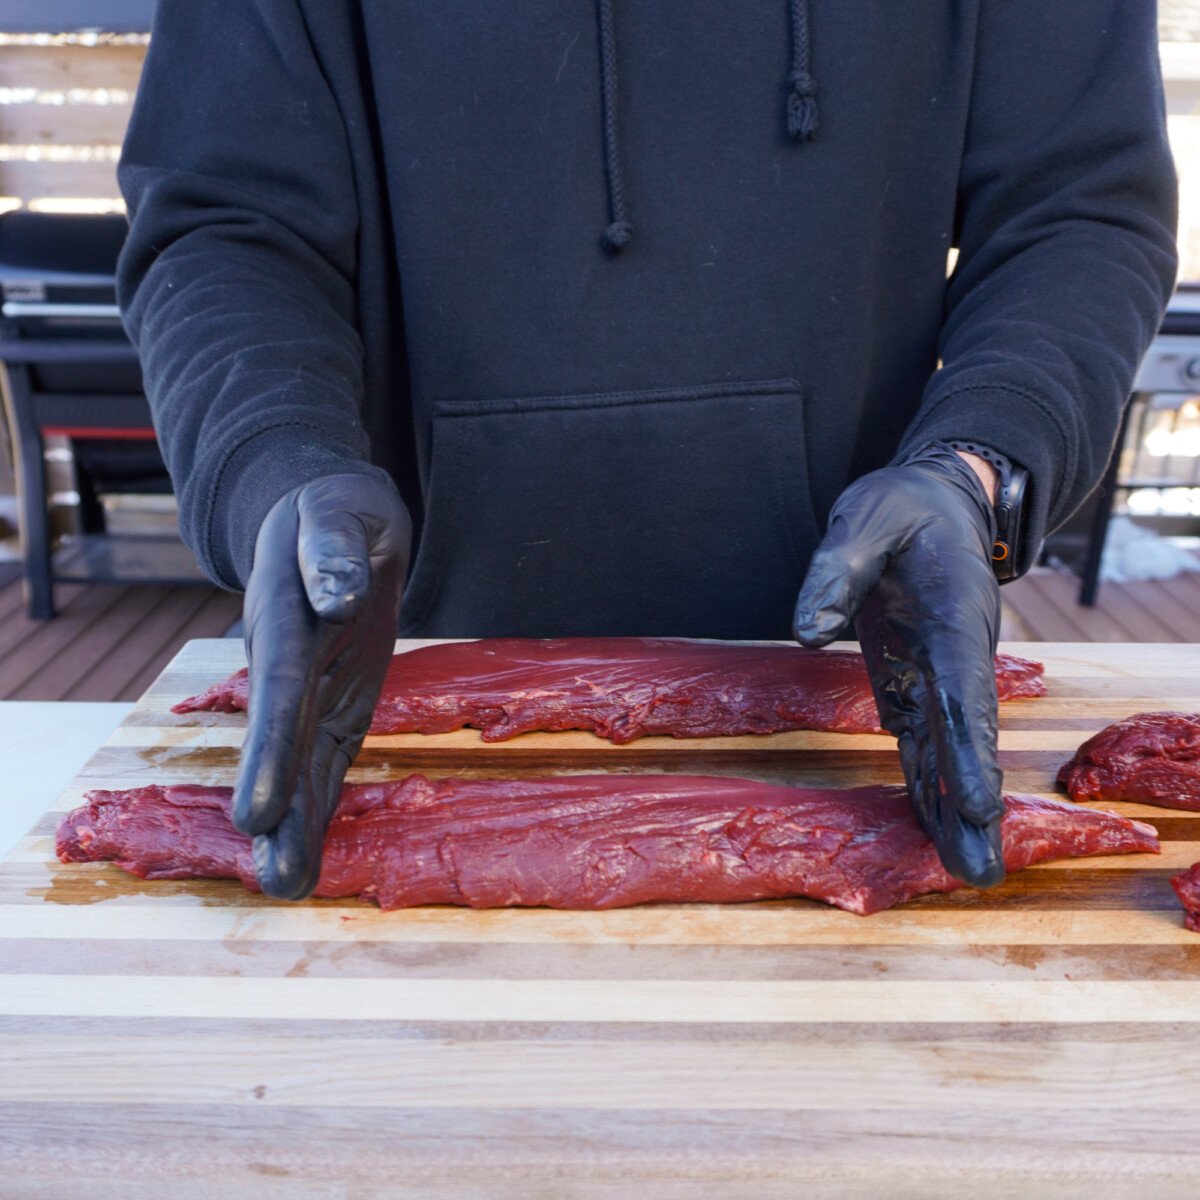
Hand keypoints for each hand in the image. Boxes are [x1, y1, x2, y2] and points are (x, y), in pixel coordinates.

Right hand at [231, 473, 410, 899]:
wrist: (331, 520)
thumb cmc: (334, 513)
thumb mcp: (336, 513)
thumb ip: (332, 551)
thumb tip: (339, 598)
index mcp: (284, 619)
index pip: (278, 688)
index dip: (270, 750)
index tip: (259, 813)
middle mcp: (288, 665)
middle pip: (281, 740)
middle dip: (279, 808)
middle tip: (274, 878)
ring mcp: (309, 690)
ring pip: (301, 760)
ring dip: (296, 823)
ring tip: (287, 886)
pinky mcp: (336, 703)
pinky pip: (328, 757)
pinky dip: (320, 804)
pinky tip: (310, 855)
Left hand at [793, 443, 1004, 886]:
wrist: (939, 503)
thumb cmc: (904, 506)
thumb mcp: (864, 518)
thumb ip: (834, 569)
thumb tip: (807, 626)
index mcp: (955, 612)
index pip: (962, 688)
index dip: (970, 749)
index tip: (978, 804)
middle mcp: (959, 653)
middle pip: (966, 736)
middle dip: (973, 803)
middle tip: (981, 870)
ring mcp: (940, 672)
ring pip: (950, 747)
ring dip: (955, 808)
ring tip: (967, 870)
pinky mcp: (916, 679)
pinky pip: (924, 737)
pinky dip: (929, 782)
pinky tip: (933, 826)